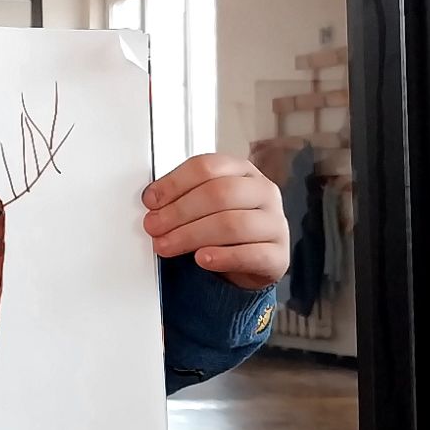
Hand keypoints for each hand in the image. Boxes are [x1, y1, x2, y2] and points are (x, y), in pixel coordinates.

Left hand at [142, 153, 288, 289]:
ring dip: (191, 235)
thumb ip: (183, 198)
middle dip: (179, 211)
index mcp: (243, 171)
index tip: (151, 200)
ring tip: (167, 245)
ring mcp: (275, 223)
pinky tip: (201, 258)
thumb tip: (152, 204)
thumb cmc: (226, 229)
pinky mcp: (278, 255)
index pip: (207, 167)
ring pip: (232, 224)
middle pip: (219, 194)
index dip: (174, 183)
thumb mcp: (206, 205)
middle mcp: (263, 192)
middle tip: (154, 226)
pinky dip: (222, 257)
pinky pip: (251, 254)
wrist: (254, 262)